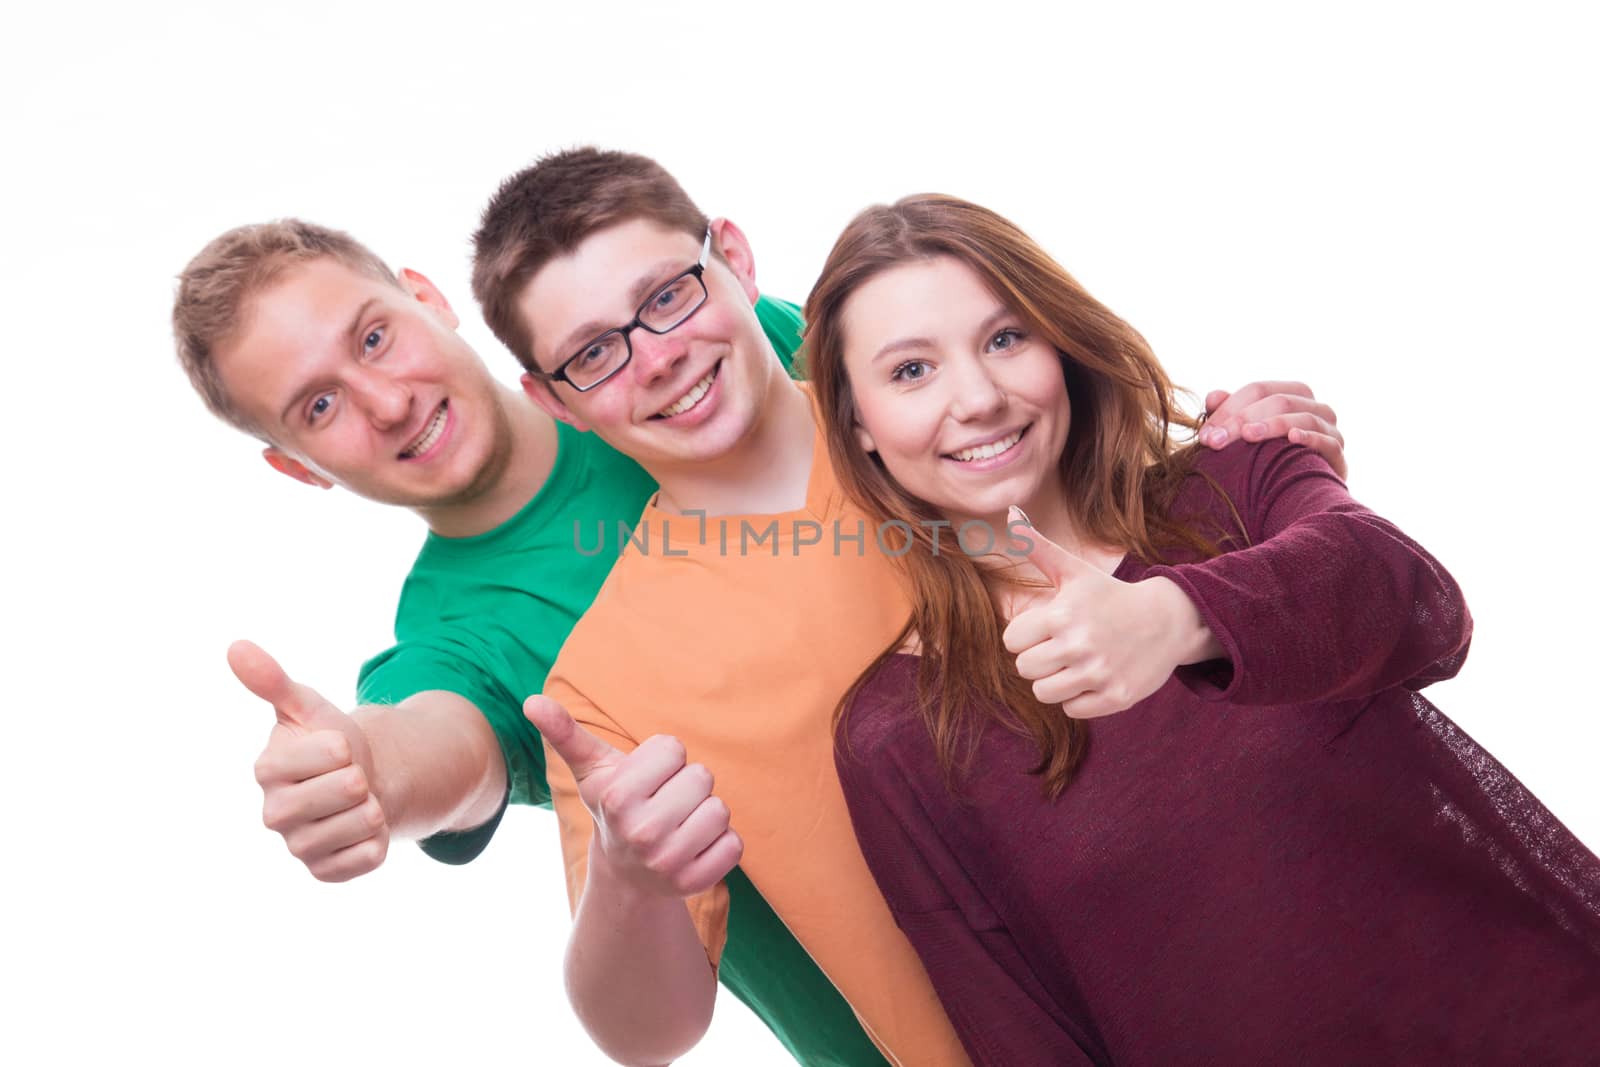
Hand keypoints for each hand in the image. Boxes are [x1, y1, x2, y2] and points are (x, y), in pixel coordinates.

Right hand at [229, 640, 388, 881]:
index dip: (346, 745)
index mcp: (267, 769)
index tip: (337, 747)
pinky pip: (368, 857)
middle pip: (347, 789)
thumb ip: (274, 681)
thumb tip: (236, 646)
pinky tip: (362, 831)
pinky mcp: (324, 872)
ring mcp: (298, 847)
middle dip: (362, 776)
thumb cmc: (330, 745)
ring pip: (361, 823)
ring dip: (373, 808)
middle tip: (351, 776)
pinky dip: (378, 841)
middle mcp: (274, 813)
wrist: (360, 785)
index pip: (331, 751)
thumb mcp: (308, 708)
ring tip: (358, 802)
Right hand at [526, 696, 741, 898]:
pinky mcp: (695, 884)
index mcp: (617, 797)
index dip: (665, 759)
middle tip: (665, 803)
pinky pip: (734, 844)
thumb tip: (531, 701)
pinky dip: (721, 843)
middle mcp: (641, 833)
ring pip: (720, 810)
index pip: (674, 747)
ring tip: (679, 823)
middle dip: (687, 784)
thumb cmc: (615, 806)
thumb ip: (565, 733)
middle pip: (702, 776)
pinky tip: (694, 848)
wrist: (626, 874)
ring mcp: (668, 863)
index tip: (648, 779)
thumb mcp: (592, 769)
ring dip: (705, 813)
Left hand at [1002, 512, 1219, 717]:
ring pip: (1044, 694)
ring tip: (1074, 663)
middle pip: (1025, 669)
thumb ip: (1036, 545)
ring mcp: (1099, 674)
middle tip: (1060, 646)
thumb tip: (1010, 512)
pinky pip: (1072, 710)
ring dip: (1054, 681)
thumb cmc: (1110, 595)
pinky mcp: (1116, 697)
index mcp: (1062, 615)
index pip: (1011, 641)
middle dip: (1038, 658)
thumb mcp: (1074, 570)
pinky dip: (1078, 698)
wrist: (1167, 620)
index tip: (1045, 627)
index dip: (1024, 635)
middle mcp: (1079, 645)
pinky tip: (1093, 677)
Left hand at [1201, 380, 1346, 478]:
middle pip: (1280, 401)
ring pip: (1305, 418)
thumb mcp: (1244, 435)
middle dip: (1243, 419)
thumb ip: (1230, 414)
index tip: (1204, 434)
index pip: (1259, 390)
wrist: (1297, 496)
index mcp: (1292, 395)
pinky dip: (1311, 437)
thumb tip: (1213, 396)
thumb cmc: (1266, 459)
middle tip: (1215, 441)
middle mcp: (1316, 408)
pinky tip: (1292, 439)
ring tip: (1248, 435)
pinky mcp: (1338, 457)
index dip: (1229, 408)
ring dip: (1273, 425)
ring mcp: (1331, 431)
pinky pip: (1328, 442)